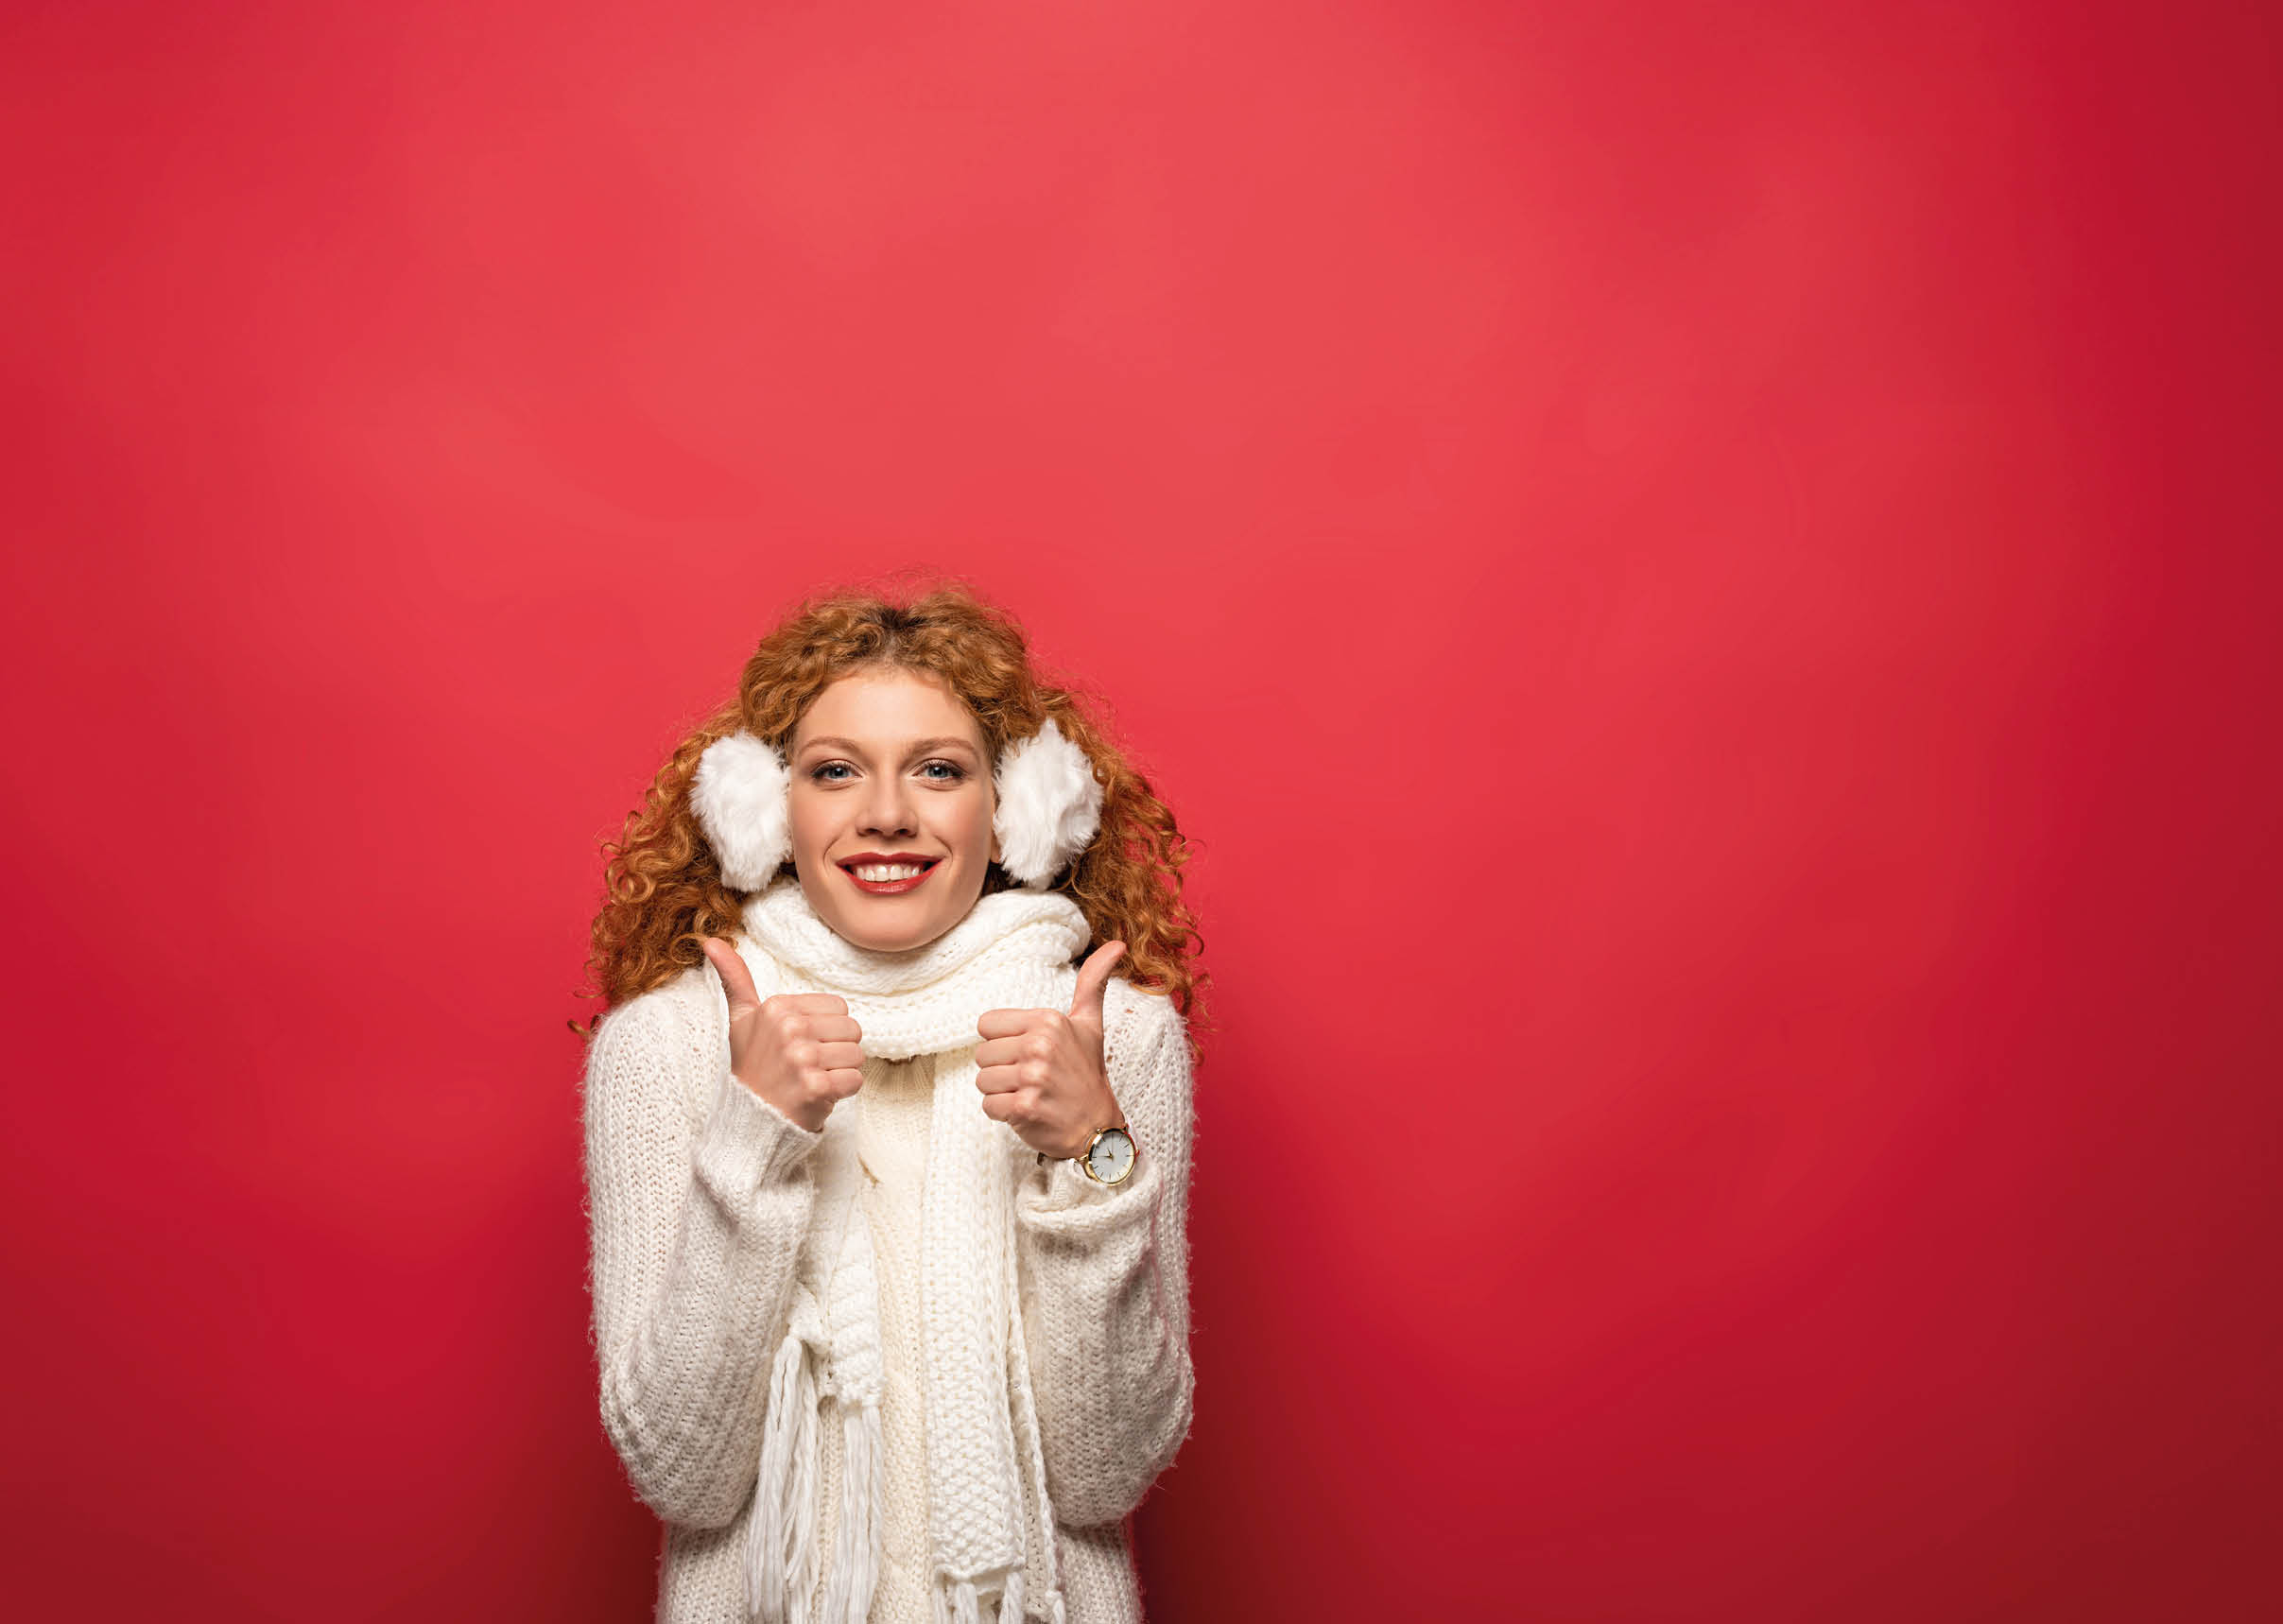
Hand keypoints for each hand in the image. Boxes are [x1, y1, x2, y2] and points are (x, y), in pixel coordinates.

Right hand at [702, 938, 864, 1132]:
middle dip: (837, 1050)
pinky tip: (818, 1095)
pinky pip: (855, 1080)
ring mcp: (802, 1059)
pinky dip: (842, 1092)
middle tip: (808, 1066)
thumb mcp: (741, 1019)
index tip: (800, 1045)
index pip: (839, 1008)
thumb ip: (735, 979)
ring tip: (812, 1079)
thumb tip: (711, 941)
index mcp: (777, 1007)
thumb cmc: (753, 1066)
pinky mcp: (816, 1087)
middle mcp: (789, 1029)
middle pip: (853, 1030)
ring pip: (857, 1056)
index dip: (826, 1030)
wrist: (749, 1119)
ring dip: (840, 1072)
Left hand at [974, 940, 1127, 1159]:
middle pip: (982, 1054)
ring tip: (1029, 1093)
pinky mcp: (1023, 1108)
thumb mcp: (1090, 1023)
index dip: (1004, 1042)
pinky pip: (988, 1106)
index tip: (1028, 1053)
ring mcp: (1031, 1078)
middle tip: (1032, 1078)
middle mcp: (1039, 1046)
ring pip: (982, 1081)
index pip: (987, 1025)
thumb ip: (1092, 982)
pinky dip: (1003, 1113)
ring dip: (1001, 1092)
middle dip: (1002, 1069)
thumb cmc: (1087, 1073)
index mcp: (1048, 1020)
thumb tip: (1116, 945)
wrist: (1098, 1128)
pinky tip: (1027, 1111)